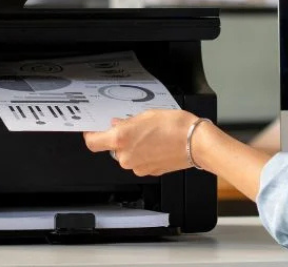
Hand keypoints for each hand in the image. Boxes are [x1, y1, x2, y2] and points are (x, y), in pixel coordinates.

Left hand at [82, 109, 202, 176]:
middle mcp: (126, 157)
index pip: (93, 142)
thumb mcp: (146, 115)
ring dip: (132, 147)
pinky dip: (143, 155)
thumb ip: (126, 122)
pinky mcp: (149, 172)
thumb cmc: (175, 126)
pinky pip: (139, 163)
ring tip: (149, 135)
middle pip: (112, 149)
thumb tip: (116, 124)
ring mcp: (137, 167)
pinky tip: (155, 144)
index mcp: (121, 140)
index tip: (93, 131)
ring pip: (126, 156)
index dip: (91, 136)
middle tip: (132, 128)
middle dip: (119, 139)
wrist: (196, 142)